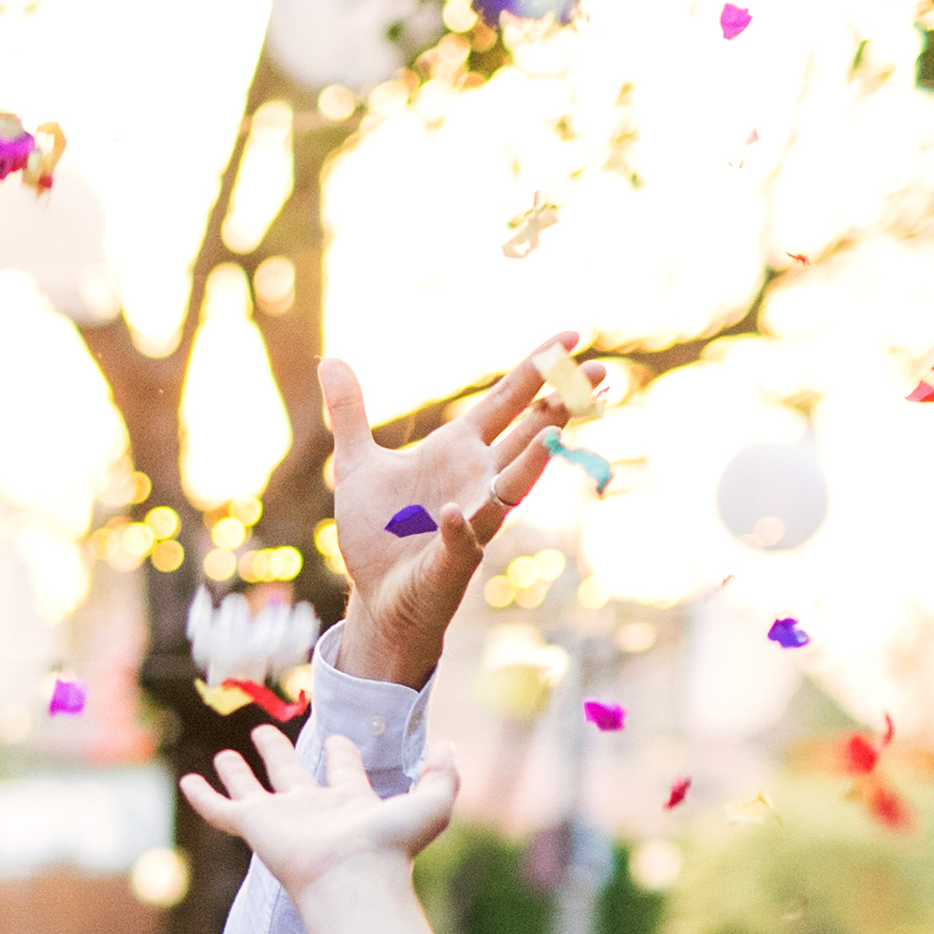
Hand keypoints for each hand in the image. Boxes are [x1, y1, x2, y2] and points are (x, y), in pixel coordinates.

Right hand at [176, 728, 459, 904]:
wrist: (354, 877)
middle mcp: (312, 810)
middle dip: (280, 754)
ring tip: (225, 755)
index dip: (341, 753)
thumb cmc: (393, 847)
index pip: (342, 771)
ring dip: (239, 773)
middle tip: (266, 734)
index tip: (336, 739)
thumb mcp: (433, 803)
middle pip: (292, 775)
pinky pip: (221, 809)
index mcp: (350, 803)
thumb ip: (444, 775)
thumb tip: (446, 745)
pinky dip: (203, 797)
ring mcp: (281, 820)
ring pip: (253, 790)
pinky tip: (187, 782)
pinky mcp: (255, 827)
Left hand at [320, 339, 574, 685]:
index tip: (573, 335)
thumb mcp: (356, 464)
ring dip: (532, 461)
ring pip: (510, 486)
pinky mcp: (453, 560)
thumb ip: (350, 413)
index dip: (538, 367)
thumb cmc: (378, 534)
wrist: (377, 597)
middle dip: (563, 405)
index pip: (508, 399)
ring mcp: (473, 519)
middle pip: (530, 435)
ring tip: (557, 432)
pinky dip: (459, 526)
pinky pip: (460, 540)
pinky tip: (456, 512)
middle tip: (602, 374)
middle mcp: (477, 479)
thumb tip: (331, 359)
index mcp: (458, 449)